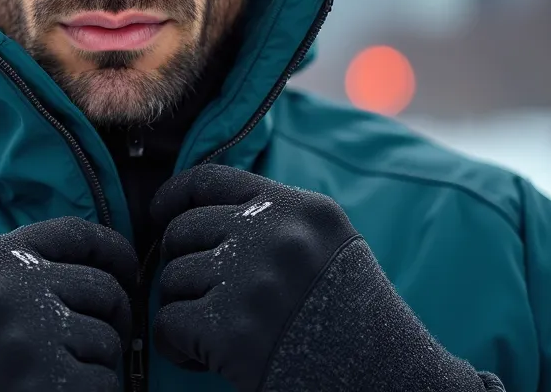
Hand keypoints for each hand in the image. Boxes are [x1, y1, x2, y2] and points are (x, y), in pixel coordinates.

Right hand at [0, 216, 137, 391]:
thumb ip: (21, 269)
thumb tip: (104, 265)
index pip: (75, 232)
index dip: (113, 250)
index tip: (128, 269)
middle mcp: (7, 291)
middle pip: (103, 288)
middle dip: (113, 315)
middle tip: (99, 337)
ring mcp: (26, 339)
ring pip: (107, 340)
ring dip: (98, 362)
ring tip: (62, 372)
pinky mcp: (44, 385)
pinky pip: (102, 383)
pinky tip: (58, 391)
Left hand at [149, 164, 504, 391]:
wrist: (390, 385)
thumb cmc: (352, 325)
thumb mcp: (326, 249)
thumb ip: (271, 223)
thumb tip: (186, 213)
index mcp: (302, 209)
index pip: (210, 178)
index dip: (175, 197)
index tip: (160, 215)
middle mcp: (277, 235)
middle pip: (183, 231)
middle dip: (183, 266)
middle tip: (205, 300)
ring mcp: (254, 281)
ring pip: (172, 279)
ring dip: (183, 309)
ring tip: (217, 333)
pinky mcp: (233, 330)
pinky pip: (169, 324)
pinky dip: (177, 346)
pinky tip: (205, 359)